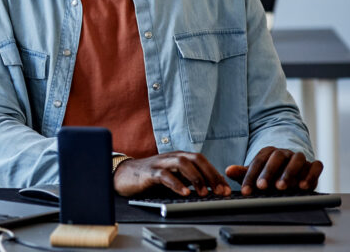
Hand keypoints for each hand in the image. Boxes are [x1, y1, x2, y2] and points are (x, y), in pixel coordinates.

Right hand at [113, 151, 232, 197]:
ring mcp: (160, 162)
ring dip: (196, 177)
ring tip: (204, 193)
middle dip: (210, 174)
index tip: (226, 189)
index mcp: (178, 157)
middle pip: (195, 159)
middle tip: (220, 191)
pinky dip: (176, 183)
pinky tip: (185, 192)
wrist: (123, 175)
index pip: (202, 161)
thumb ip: (186, 179)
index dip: (215, 174)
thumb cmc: (149, 177)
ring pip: (182, 163)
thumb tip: (209, 191)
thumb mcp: (172, 177)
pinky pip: (164, 175)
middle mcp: (171, 156)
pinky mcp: (149, 172)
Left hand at [225, 147, 321, 194]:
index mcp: (268, 152)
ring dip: (290, 172)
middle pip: (277, 157)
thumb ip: (243, 173)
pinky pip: (316, 166)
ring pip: (297, 160)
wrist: (291, 174)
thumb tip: (227, 170)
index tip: (247, 190)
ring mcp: (299, 158)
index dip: (251, 176)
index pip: (258, 161)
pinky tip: (304, 186)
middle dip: (269, 172)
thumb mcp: (256, 174)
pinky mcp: (313, 165)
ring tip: (282, 187)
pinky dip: (311, 174)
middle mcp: (284, 153)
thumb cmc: (270, 175)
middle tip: (263, 187)